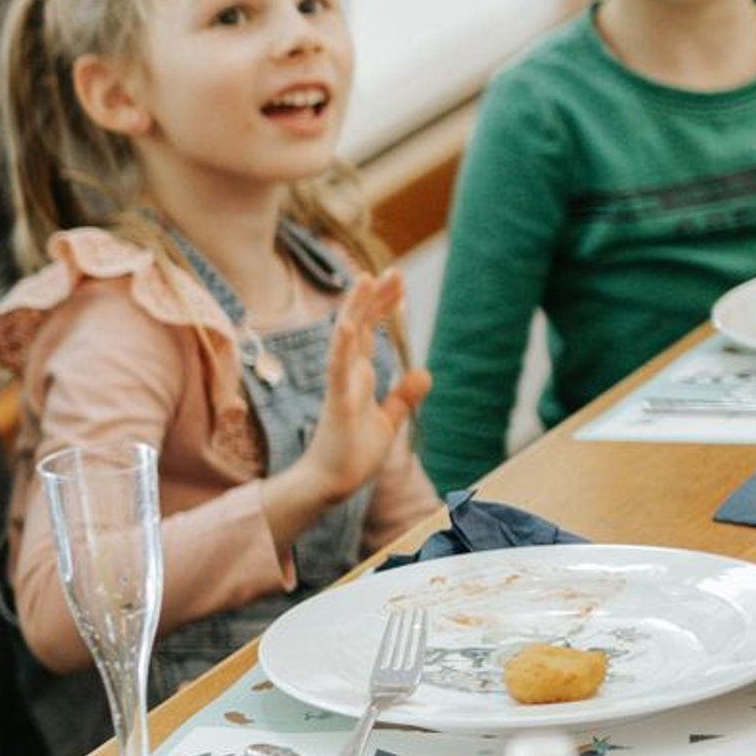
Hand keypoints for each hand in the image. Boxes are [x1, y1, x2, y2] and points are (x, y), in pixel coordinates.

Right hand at [273, 270, 430, 533]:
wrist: (331, 485)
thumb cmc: (352, 454)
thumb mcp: (387, 421)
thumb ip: (403, 396)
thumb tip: (424, 370)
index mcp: (358, 376)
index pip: (369, 331)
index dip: (382, 306)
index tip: (397, 282)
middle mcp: (346, 374)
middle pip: (359, 325)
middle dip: (375, 297)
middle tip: (393, 270)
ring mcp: (340, 386)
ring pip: (346, 339)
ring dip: (355, 309)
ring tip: (366, 279)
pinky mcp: (338, 404)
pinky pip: (337, 371)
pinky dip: (340, 347)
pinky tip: (346, 325)